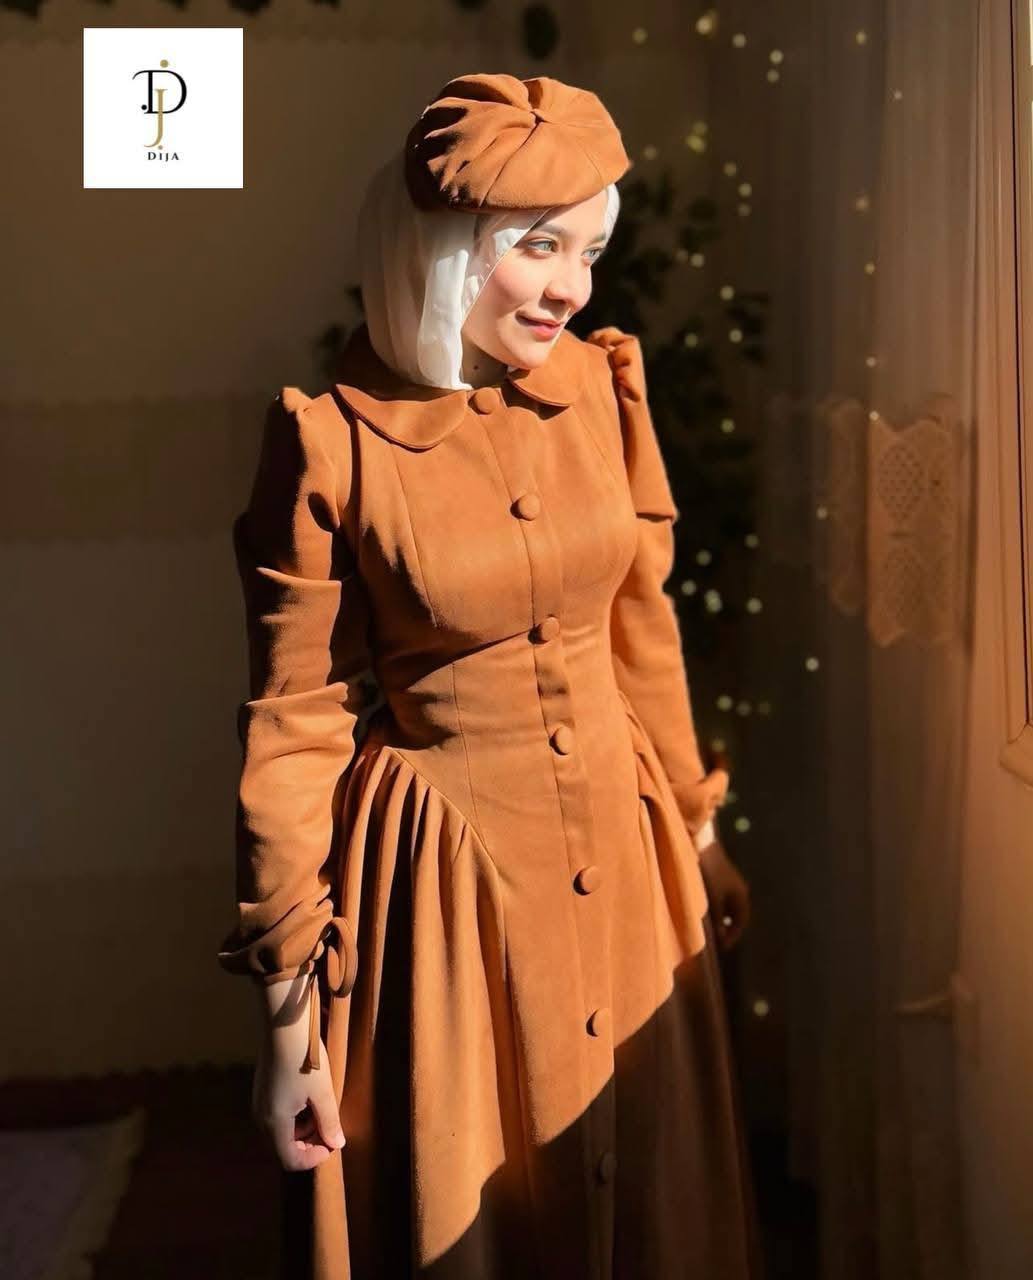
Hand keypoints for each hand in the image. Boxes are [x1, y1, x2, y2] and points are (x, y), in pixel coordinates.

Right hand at [251, 979, 346, 1171]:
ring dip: (303, 1128)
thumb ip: (330, 1122)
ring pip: (282, 1131)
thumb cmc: (305, 1060)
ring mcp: (259, 1103)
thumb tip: (338, 1144)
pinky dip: (295, 1115)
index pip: (290, 1160)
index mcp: (274, 1123)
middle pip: (284, 1147)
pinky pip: (278, 1115)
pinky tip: (309, 1096)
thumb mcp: (323, 1093)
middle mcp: (262, 1118)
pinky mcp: (262, 1091)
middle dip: (309, 1142)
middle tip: (330, 1125)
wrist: (284, 1026)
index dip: (313, 1158)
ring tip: (321, 1107)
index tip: (331, 1142)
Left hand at [696, 837, 750, 951]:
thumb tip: (720, 937)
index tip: (723, 947)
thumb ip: (717, 919)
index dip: (733, 935)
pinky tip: (698, 910)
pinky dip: (711, 907)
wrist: (700, 842)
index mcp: (741, 895)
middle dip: (726, 927)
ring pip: (725, 906)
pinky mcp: (716, 875)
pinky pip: (717, 897)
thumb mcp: (712, 898)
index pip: (741, 921)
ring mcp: (727, 881)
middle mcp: (737, 889)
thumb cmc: (708, 870)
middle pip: (734, 914)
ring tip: (706, 928)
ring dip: (718, 917)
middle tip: (715, 941)